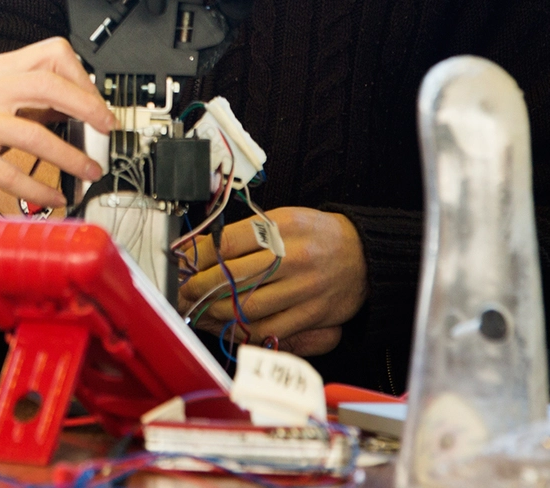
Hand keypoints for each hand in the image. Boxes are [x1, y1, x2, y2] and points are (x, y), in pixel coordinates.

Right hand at [0, 37, 108, 207]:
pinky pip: (9, 172)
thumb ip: (29, 101)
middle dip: (87, 108)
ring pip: (34, 133)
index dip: (82, 77)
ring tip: (89, 172)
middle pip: (48, 85)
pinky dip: (39, 189)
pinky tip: (54, 197)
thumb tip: (79, 108)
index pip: (51, 54)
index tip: (97, 104)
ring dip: (71, 157)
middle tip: (106, 130)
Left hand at [177, 208, 366, 356]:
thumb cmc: (316, 235)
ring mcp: (303, 289)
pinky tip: (227, 325)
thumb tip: (202, 247)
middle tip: (184, 291)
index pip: (229, 242)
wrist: (365, 256)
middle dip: (201, 287)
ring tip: (199, 309)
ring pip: (248, 306)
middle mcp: (293, 258)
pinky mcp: (311, 314)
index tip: (185, 263)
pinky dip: (243, 330)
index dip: (200, 256)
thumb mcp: (283, 219)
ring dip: (216, 312)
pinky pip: (270, 328)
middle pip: (234, 276)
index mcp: (283, 227)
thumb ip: (245, 233)